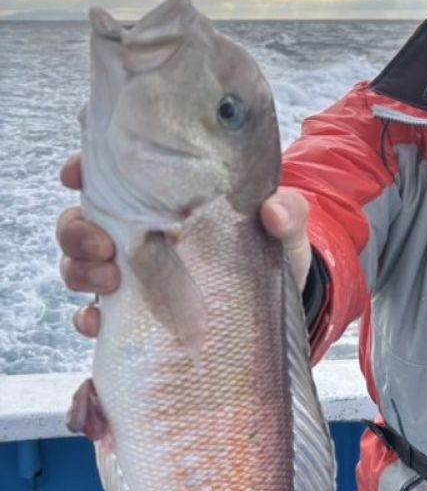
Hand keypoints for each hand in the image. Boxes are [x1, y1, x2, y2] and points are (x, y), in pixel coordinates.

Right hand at [57, 155, 312, 337]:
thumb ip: (287, 213)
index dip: (82, 168)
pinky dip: (87, 317)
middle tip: (103, 244)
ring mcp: (132, 273)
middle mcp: (140, 232)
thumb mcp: (285, 231)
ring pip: (79, 264)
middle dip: (76, 230)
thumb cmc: (274, 254)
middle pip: (81, 221)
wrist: (278, 308)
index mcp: (165, 200)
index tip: (75, 173)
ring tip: (109, 281)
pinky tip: (98, 321)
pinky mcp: (133, 314)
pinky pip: (92, 314)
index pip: (112, 174)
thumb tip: (274, 211)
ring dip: (79, 270)